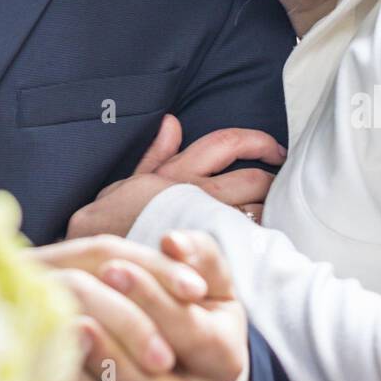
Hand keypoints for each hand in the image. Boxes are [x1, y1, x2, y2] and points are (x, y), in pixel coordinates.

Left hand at [33, 231, 247, 380]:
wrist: (193, 356)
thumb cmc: (201, 304)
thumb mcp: (211, 275)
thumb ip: (197, 252)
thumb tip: (172, 243)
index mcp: (224, 357)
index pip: (187, 329)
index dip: (150, 297)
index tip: (112, 267)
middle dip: (113, 345)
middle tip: (74, 300)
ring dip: (87, 372)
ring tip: (58, 329)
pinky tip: (47, 360)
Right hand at [66, 114, 285, 238]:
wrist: (100, 258)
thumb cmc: (110, 221)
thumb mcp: (127, 181)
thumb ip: (155, 154)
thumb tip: (173, 123)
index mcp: (180, 172)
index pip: (227, 143)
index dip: (257, 142)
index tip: (274, 150)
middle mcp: (197, 194)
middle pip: (252, 179)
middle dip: (273, 181)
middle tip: (280, 185)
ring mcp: (205, 225)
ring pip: (254, 213)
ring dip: (268, 212)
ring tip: (273, 214)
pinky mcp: (207, 253)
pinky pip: (244, 244)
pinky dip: (256, 240)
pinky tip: (260, 243)